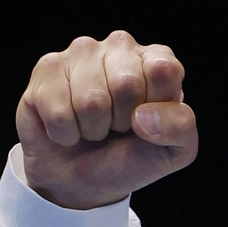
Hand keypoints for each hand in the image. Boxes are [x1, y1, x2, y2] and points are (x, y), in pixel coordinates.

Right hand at [15, 31, 196, 209]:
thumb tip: (143, 115)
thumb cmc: (131, 157)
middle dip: (122, 121)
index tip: (148, 121)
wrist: (84, 179)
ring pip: (91, 101)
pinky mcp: (47, 67)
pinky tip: (69, 126)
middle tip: (118, 127)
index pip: (164, 71)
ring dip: (93, 129)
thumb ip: (180, 127)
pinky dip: (65, 133)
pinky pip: (58, 111)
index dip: (155, 109)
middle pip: (126, 84)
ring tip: (94, 127)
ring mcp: (81, 52)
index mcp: (159, 61)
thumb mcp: (175, 151)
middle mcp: (121, 47)